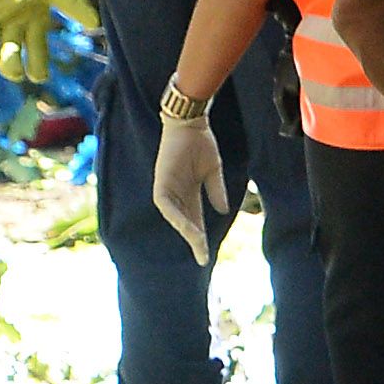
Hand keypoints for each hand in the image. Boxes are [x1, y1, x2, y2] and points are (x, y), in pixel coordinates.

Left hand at [149, 104, 231, 255]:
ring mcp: (167, 189)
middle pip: (186, 223)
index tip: (207, 255)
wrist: (190, 123)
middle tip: (202, 259)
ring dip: (186, 231)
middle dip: (194, 241)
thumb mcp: (213, 171)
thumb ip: (216, 191)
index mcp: (189, 192)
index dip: (201, 237)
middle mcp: (176, 194)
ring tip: (198, 244)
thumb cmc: (201, 143)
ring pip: (176, 217)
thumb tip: (223, 211)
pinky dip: (176, 216)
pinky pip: (166, 205)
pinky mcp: (161, 182)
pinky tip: (186, 226)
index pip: (195, 220)